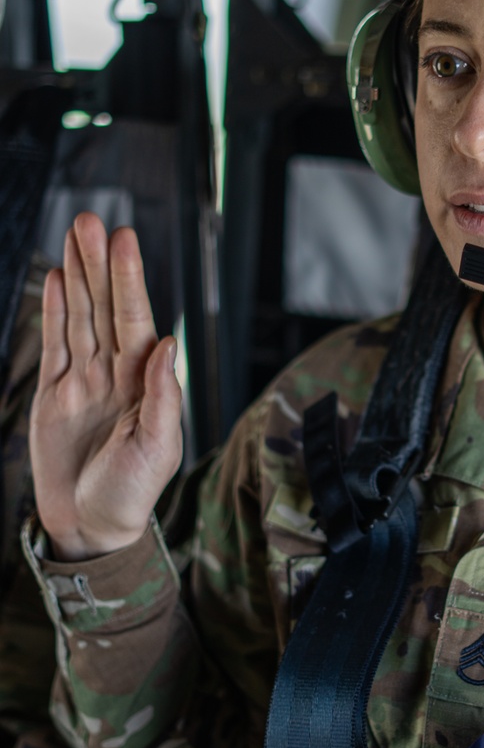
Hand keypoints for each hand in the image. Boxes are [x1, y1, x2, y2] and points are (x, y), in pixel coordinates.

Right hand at [29, 213, 182, 560]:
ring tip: (74, 235)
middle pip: (104, 308)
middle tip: (91, 221)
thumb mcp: (157, 448)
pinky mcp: (53, 394)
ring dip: (76, 276)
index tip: (124, 241)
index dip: (128, 280)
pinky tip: (56, 280)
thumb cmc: (131, 493)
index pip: (134, 319)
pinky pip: (54, 344)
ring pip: (79, 317)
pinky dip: (54, 310)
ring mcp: (83, 380)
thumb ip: (162, 397)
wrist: (90, 526)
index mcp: (144, 383)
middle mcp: (114, 373)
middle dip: (98, 265)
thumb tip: (167, 345)